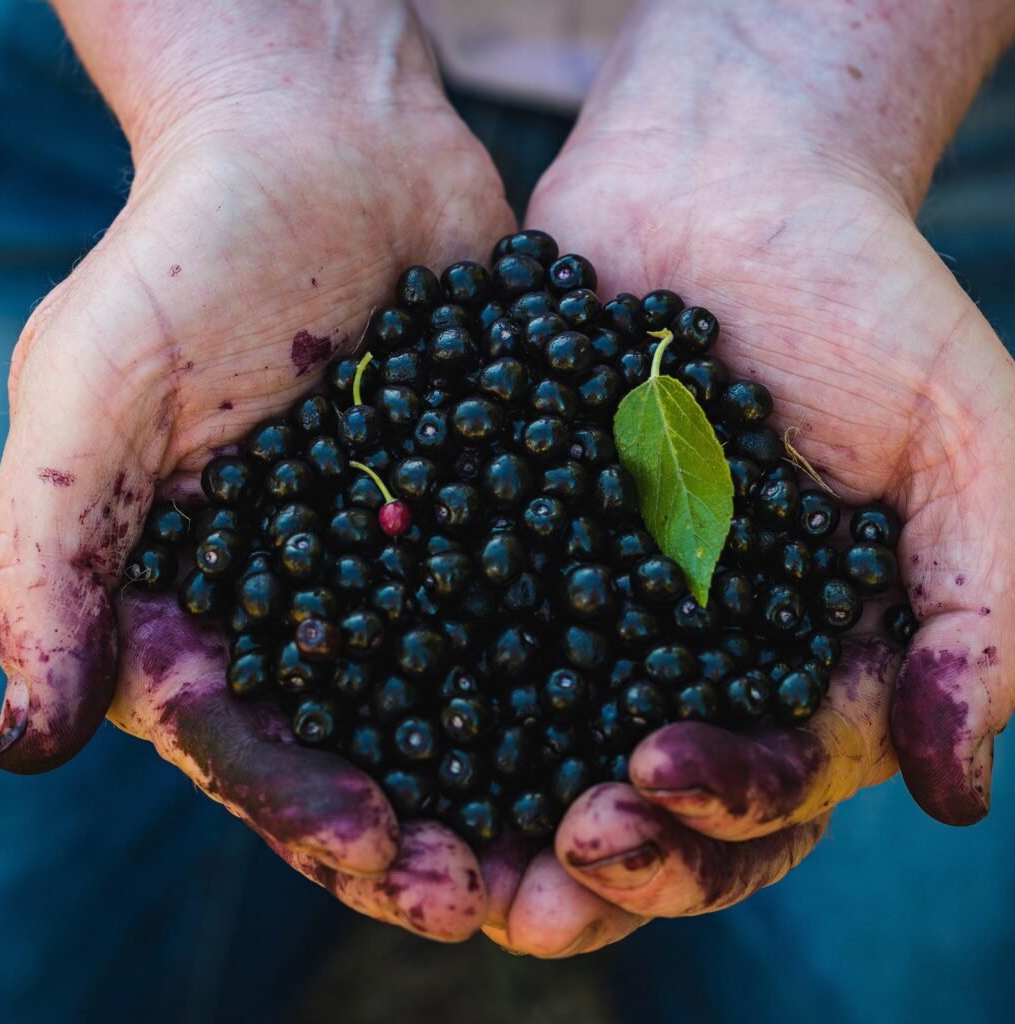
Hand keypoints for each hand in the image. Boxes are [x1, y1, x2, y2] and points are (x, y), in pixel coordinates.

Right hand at [0, 1, 512, 939]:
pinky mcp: (499, 512)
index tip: (381, 850)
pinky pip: (546, 598)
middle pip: (374, 748)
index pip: (250, 743)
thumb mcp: (92, 394)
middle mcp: (318, 609)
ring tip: (590, 833)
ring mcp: (417, 566)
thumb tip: (24, 735)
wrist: (321, 148)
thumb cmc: (186, 255)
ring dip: (527, 775)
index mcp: (210, 610)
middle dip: (432, 828)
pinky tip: (650, 704)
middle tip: (505, 891)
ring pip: (472, 698)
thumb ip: (51, 556)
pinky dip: (591, 656)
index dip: (307, 808)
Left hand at [477, 0, 1014, 952]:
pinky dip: (418, 682)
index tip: (651, 782)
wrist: (725, 189)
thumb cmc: (860, 305)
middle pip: (646, 798)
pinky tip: (369, 716)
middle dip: (597, 853)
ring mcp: (588, 608)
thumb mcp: (962, 445)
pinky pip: (459, 629)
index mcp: (801, 661)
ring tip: (436, 851)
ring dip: (491, 811)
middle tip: (536, 880)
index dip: (717, 811)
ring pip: (538, 744)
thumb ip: (983, 608)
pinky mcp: (505, 546)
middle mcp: (688, 656)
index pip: (768, 783)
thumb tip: (957, 785)